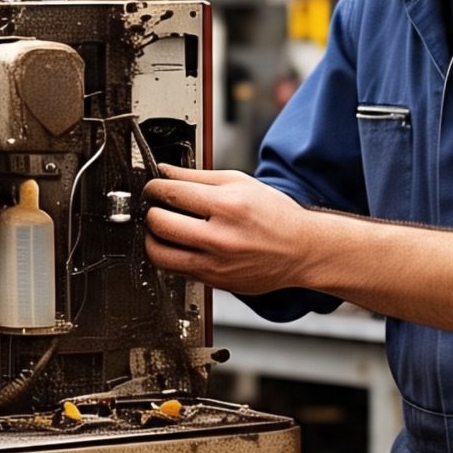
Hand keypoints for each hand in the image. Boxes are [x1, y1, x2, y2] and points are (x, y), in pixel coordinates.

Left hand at [143, 164, 304, 293]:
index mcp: (227, 206)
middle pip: (158, 224)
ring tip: (163, 229)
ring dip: (153, 238)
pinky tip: (181, 244)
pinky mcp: (214, 282)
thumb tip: (165, 171)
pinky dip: (171, 255)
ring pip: (159, 254)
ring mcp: (216, 265)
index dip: (153, 188)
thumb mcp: (240, 183)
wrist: (301, 250)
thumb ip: (197, 176)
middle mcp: (220, 238)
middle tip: (156, 207)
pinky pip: (175, 270)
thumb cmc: (275, 215)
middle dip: (151, 212)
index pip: (170, 194)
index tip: (152, 188)